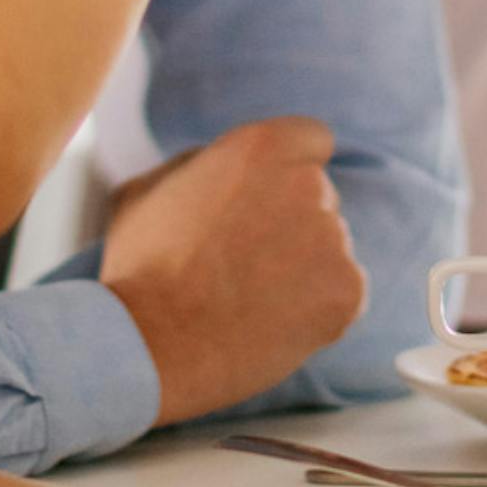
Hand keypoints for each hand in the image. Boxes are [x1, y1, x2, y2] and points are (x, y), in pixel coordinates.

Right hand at [102, 115, 366, 424]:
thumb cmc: (139, 269)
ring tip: (252, 301)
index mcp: (262, 146)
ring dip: (306, 268)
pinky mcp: (348, 291)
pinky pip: (345, 293)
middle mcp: (308, 183)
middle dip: (294, 223)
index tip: (270, 199)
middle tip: (248, 263)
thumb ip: (196, 165)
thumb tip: (215, 164)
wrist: (152, 347)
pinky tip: (274, 325)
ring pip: (332, 247)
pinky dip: (320, 310)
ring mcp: (333, 238)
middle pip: (320, 197)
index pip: (311, 140)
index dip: (290, 171)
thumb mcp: (146, 190)